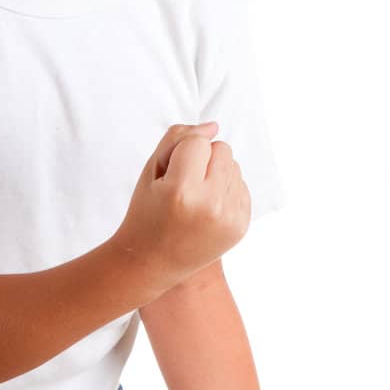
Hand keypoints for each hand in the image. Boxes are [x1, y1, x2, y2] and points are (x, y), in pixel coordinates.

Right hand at [112, 122, 249, 298]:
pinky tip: (206, 209)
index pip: (198, 142)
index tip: (169, 173)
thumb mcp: (151, 171)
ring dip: (216, 174)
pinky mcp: (241, 226)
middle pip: (222, 149)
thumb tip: (214, 126)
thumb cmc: (147, 211)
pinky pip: (242, 186)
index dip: (181, 152)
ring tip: (194, 198)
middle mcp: (209, 205)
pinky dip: (225, 191)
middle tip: (182, 185)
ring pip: (234, 165)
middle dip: (203, 159)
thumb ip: (179, 138)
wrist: (152, 263)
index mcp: (181, 191)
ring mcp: (229, 218)